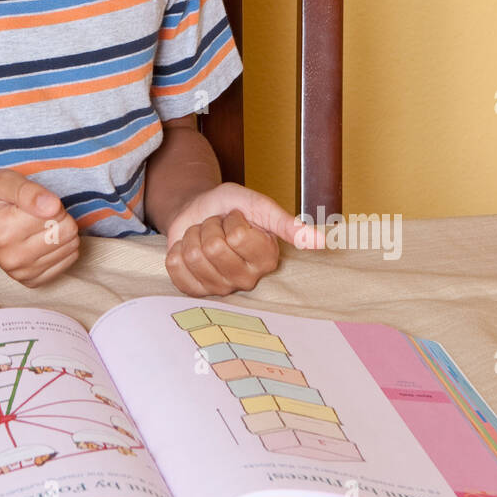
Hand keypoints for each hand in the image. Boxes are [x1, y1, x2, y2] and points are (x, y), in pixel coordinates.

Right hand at [0, 170, 79, 286]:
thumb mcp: (4, 181)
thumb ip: (29, 191)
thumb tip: (53, 206)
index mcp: (4, 232)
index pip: (58, 214)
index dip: (51, 202)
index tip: (34, 201)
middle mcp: (12, 258)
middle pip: (67, 233)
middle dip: (59, 217)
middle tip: (37, 213)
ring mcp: (21, 272)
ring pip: (71, 248)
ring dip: (60, 232)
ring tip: (37, 226)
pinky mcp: (30, 280)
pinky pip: (68, 261)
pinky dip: (60, 248)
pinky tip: (41, 239)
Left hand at [164, 182, 326, 296]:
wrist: (200, 210)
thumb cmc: (230, 207)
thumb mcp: (258, 205)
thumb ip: (286, 223)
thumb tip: (321, 242)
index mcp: (267, 259)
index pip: (238, 237)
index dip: (232, 220)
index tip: (237, 220)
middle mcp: (247, 279)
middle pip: (214, 248)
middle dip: (210, 226)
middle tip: (217, 227)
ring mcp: (220, 288)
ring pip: (192, 256)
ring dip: (193, 235)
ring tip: (204, 235)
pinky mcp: (195, 290)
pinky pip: (175, 267)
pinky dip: (176, 249)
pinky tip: (188, 248)